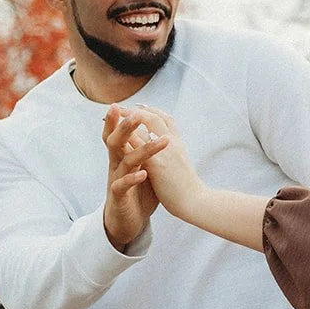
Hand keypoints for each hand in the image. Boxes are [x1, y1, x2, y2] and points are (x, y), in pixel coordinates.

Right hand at [102, 105, 169, 251]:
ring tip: (160, 142)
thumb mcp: (145, 166)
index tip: (121, 103)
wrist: (128, 221)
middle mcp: (117, 166)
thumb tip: (159, 129)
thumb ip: (147, 149)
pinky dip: (133, 179)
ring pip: (124, 161)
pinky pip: (122, 186)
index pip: (118, 134)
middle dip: (124, 127)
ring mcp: (117, 181)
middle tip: (134, 114)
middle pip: (116, 142)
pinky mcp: (119, 197)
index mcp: (123, 157)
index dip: (118, 120)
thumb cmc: (138, 192)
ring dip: (143, 150)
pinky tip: (143, 173)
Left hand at [121, 105, 205, 221]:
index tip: (137, 106)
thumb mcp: (181, 164)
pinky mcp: (157, 164)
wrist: (196, 202)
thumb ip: (171, 153)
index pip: (166, 119)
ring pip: (148, 124)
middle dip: (136, 110)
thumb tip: (160, 147)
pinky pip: (140, 144)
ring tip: (113, 114)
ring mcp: (166, 151)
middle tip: (118, 107)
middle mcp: (173, 143)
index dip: (151, 111)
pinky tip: (115, 134)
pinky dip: (128, 135)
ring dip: (129, 116)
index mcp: (178, 143)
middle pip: (155, 117)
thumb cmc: (188, 187)